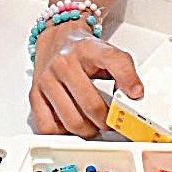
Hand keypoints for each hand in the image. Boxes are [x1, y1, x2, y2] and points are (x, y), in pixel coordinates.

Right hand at [28, 21, 143, 138]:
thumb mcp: (106, 52)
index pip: (112, 60)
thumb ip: (123, 70)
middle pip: (91, 105)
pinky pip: (47, 126)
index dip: (128, 79)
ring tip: (93, 127)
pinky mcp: (34, 94)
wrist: (56, 38)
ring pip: (71, 121)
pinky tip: (70, 125)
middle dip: (105, 121)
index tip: (136, 94)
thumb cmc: (82, 51)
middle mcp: (64, 63)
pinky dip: (62, 133)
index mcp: (87, 49)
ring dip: (87, 131)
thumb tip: (134, 95)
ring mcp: (47, 80)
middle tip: (110, 122)